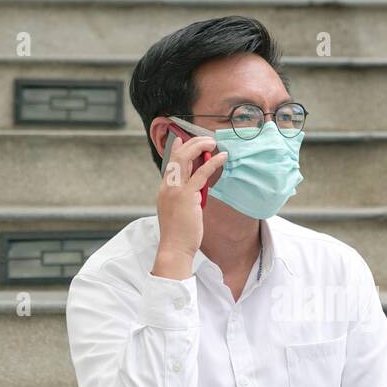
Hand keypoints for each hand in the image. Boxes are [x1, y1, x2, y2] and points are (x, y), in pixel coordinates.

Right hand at [153, 135, 225, 278]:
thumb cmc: (179, 234)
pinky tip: (222, 157)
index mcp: (164, 189)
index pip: (170, 163)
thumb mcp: (178, 211)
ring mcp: (176, 190)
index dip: (177, 149)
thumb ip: (185, 197)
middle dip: (191, 143)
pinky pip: (201, 173)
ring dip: (200, 146)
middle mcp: (167, 186)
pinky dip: (212, 163)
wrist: (174, 248)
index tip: (182, 139)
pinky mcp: (187, 196)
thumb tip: (196, 191)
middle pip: (177, 156)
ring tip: (213, 142)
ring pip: (186, 158)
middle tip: (205, 139)